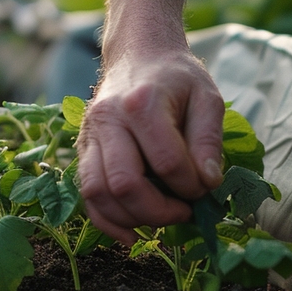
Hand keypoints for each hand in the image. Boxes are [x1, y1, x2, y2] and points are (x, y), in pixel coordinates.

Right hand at [77, 47, 224, 243]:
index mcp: (142, 103)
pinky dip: (107, 223)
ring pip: (99, 193)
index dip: (191, 186)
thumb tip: (209, 182)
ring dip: (133, 218)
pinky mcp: (82, 150)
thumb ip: (209, 139)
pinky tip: (132, 235)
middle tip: (185, 211)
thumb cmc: (177, 78)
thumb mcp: (207, 97)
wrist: (138, 55)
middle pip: (125, 183)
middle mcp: (108, 120)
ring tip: (162, 219)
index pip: (167, 162)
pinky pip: (86, 196)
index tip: (206, 186)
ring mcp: (89, 136)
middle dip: (160, 210)